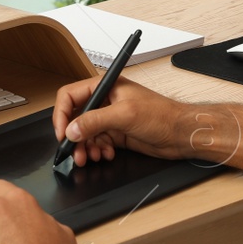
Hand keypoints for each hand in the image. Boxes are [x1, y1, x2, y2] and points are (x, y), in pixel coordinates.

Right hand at [52, 78, 218, 167]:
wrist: (181, 134)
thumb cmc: (162, 115)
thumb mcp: (125, 115)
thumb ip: (95, 121)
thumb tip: (72, 129)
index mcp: (105, 86)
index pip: (70, 96)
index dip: (62, 114)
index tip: (62, 133)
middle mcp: (105, 101)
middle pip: (75, 117)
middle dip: (73, 136)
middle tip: (74, 152)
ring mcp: (110, 118)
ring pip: (84, 133)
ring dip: (84, 147)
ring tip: (90, 157)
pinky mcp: (115, 133)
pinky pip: (96, 142)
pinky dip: (97, 151)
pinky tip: (105, 154)